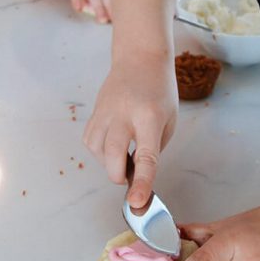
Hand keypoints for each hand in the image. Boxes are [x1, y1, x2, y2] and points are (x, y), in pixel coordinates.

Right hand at [81, 58, 175, 208]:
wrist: (140, 58)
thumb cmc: (160, 91)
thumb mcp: (170, 120)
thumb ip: (153, 148)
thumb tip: (136, 174)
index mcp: (150, 117)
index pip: (146, 156)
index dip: (142, 183)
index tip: (137, 202)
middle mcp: (124, 113)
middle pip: (113, 155)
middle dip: (119, 176)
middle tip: (128, 178)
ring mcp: (106, 111)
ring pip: (96, 149)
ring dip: (108, 162)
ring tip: (122, 155)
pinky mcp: (94, 111)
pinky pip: (90, 140)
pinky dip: (99, 151)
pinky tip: (112, 145)